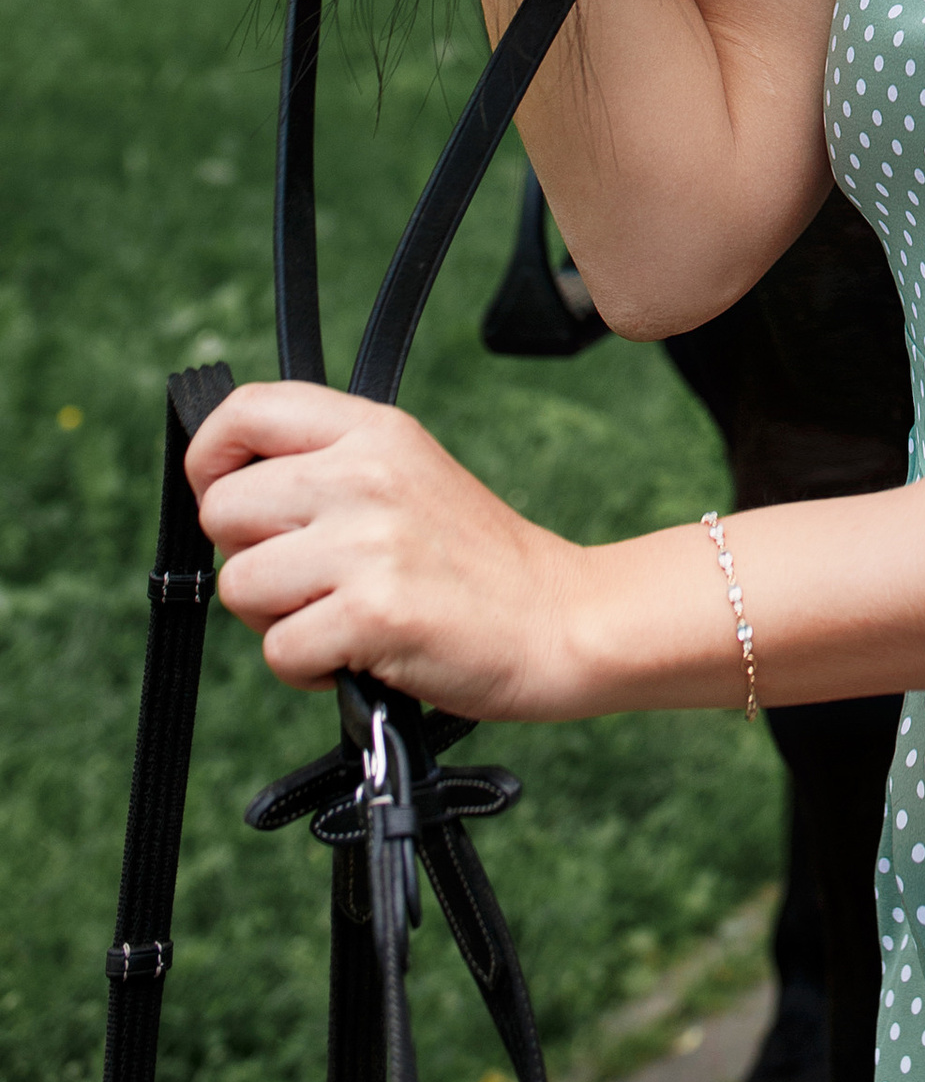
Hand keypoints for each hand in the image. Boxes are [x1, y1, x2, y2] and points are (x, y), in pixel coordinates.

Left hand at [187, 381, 586, 722]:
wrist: (557, 618)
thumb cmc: (474, 562)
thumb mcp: (409, 474)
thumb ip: (329, 467)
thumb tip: (224, 491)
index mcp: (374, 432)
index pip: (245, 410)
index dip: (209, 458)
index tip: (228, 499)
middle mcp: (366, 474)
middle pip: (222, 509)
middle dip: (247, 558)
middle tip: (307, 579)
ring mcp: (368, 542)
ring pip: (239, 585)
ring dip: (276, 621)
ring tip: (339, 616)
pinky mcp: (372, 612)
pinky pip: (278, 652)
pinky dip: (308, 671)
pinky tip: (359, 654)